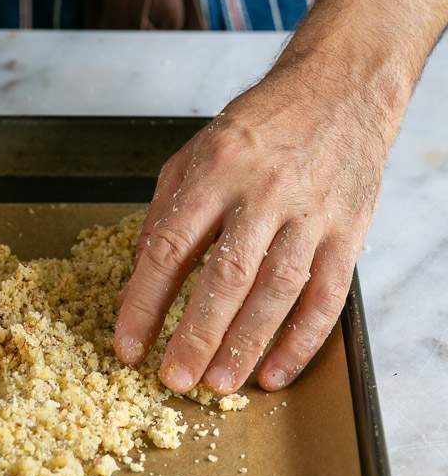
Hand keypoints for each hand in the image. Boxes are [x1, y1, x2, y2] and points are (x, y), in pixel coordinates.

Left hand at [114, 60, 398, 393]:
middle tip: (174, 378)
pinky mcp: (348, 232)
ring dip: (246, 345)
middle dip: (197, 335)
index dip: (145, 301)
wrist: (339, 92)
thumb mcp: (195, 154)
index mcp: (215, 170)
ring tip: (219, 384)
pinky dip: (302, 340)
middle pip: (226, 276)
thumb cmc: (259, 127)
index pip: (170, 247)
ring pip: (277, 291)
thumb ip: (164, 213)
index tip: (128, 344)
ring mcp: (311, 214)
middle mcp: (263, 193)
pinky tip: (277, 370)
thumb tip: (138, 277)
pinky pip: (327, 296)